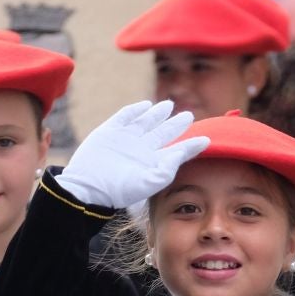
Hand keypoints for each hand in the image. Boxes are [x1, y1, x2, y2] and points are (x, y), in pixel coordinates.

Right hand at [55, 100, 206, 210]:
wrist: (88, 187)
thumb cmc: (119, 190)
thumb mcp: (148, 182)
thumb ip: (167, 169)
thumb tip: (182, 152)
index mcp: (154, 163)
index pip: (178, 151)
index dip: (191, 145)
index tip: (206, 139)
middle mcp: (142, 150)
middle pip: (164, 133)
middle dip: (176, 124)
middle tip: (188, 115)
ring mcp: (126, 139)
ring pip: (146, 122)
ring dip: (158, 113)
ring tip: (168, 105)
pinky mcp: (110, 131)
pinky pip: (126, 116)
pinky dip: (136, 110)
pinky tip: (145, 105)